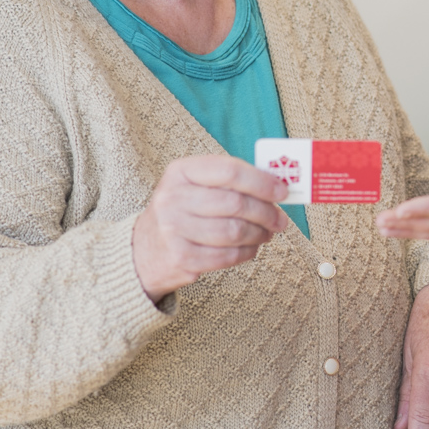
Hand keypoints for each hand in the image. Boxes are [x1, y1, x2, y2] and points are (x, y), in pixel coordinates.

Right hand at [132, 154, 288, 302]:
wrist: (144, 249)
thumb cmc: (184, 210)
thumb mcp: (197, 186)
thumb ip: (232, 183)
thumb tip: (278, 188)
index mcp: (180, 171)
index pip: (229, 171)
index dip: (262, 182)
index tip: (283, 192)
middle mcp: (172, 198)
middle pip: (235, 203)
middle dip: (266, 212)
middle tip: (280, 220)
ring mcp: (173, 229)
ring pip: (234, 232)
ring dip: (259, 234)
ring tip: (266, 234)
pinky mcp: (180, 257)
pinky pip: (227, 256)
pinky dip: (247, 252)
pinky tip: (251, 248)